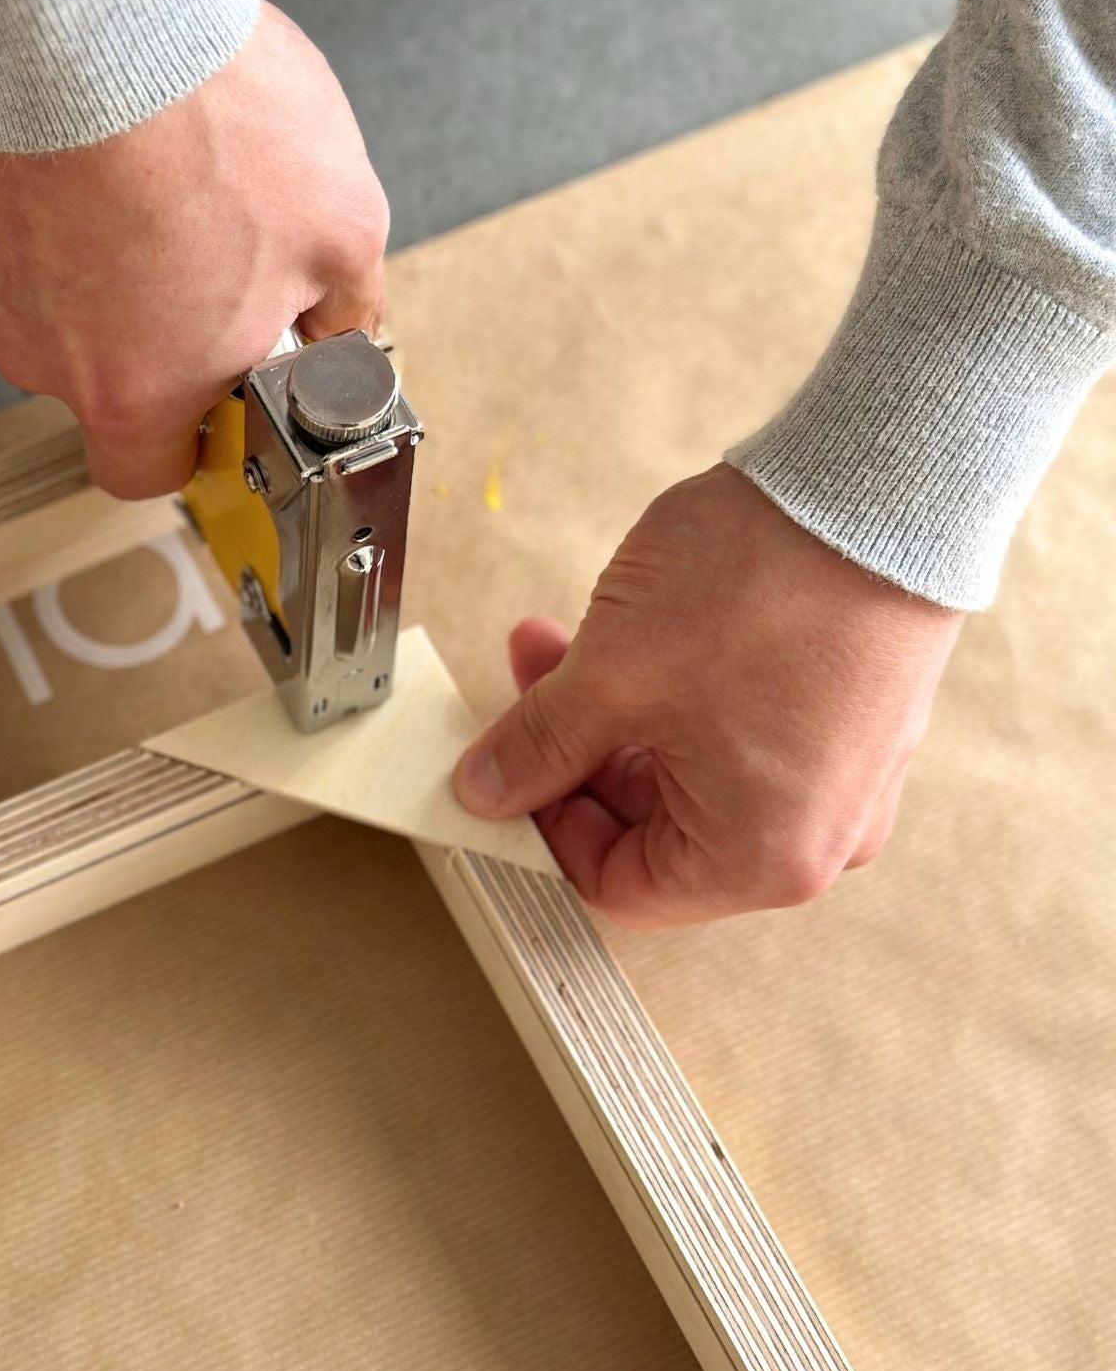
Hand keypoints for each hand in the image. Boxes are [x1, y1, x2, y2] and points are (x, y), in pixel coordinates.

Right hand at [0, 2, 387, 496]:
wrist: (76, 5)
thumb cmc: (205, 122)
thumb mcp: (344, 224)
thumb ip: (348, 306)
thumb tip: (342, 327)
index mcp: (135, 390)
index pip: (146, 473)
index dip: (194, 440)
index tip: (230, 394)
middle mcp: (42, 352)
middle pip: (105, 373)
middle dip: (163, 325)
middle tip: (217, 251)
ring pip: (60, 293)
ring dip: (111, 251)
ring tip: (168, 170)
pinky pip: (19, 222)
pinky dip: (63, 194)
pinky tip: (112, 134)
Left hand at [454, 465, 962, 924]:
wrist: (882, 487)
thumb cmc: (767, 586)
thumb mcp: (612, 674)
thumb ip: (539, 746)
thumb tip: (487, 789)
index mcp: (761, 858)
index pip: (617, 883)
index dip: (543, 825)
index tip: (504, 763)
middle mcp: (819, 840)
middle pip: (656, 828)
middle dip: (579, 750)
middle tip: (532, 669)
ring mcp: (848, 780)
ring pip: (696, 774)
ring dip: (624, 714)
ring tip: (576, 633)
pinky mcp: (857, 720)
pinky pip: (748, 737)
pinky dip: (684, 696)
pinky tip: (647, 628)